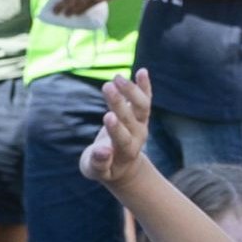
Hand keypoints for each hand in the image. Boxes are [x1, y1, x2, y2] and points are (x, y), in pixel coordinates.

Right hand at [85, 72, 152, 188]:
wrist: (124, 166)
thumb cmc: (104, 168)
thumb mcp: (95, 170)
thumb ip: (98, 162)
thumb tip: (102, 150)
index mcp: (125, 152)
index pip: (123, 138)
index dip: (116, 128)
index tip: (108, 116)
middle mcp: (137, 136)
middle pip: (131, 118)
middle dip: (119, 102)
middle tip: (107, 86)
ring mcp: (141, 124)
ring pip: (141, 106)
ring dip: (131, 91)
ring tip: (117, 77)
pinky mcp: (140, 116)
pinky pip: (146, 99)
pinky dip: (145, 86)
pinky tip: (142, 71)